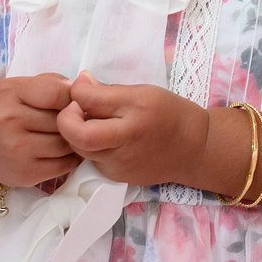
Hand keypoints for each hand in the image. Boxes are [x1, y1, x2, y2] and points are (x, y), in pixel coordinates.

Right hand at [0, 73, 81, 189]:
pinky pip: (64, 165)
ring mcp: (17, 151)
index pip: (56, 93)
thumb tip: (83, 88)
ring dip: (74, 140)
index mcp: (9, 93)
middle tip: (77, 120)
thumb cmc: (2, 112)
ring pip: (67, 144)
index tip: (74, 101)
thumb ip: (49, 83)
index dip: (72, 97)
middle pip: (64, 120)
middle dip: (75, 120)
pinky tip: (65, 151)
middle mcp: (10, 122)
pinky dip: (71, 158)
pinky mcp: (26, 174)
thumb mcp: (16, 88)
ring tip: (72, 135)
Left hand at [56, 71, 208, 186]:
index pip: (87, 107)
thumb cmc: (168, 112)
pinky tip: (103, 136)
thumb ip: (106, 91)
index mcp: (133, 116)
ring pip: (79, 150)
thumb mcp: (142, 92)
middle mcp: (123, 145)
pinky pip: (91, 159)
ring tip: (92, 121)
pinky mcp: (115, 177)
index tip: (82, 89)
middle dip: (68, 120)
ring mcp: (118, 166)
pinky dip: (89, 146)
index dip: (76, 95)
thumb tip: (78, 84)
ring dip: (76, 133)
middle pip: (77, 137)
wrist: (192, 149)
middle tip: (78, 108)